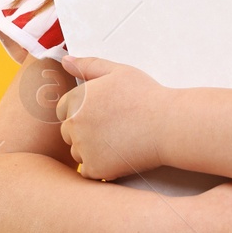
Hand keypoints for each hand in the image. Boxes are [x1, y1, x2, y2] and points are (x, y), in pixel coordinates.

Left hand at [56, 55, 172, 181]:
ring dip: (91, 151)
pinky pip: (89, 171)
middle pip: (68, 133)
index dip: (82, 112)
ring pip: (78, 153)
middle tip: (114, 128)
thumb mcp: (117, 72)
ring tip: (119, 141)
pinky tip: (120, 155)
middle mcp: (74, 124)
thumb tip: (66, 61)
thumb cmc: (147, 96)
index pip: (63, 110)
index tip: (102, 114)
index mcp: (76, 99)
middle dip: (85, 132)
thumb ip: (88, 65)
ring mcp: (83, 148)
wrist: (168, 124)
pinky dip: (101, 167)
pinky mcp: (95, 168)